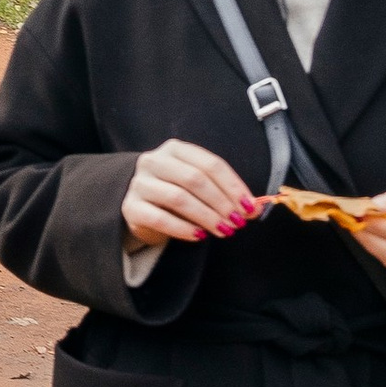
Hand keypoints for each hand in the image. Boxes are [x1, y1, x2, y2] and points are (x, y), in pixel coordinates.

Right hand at [122, 138, 264, 248]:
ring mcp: (140, 183)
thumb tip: (255, 208)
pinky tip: (199, 236)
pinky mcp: (131, 207)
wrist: (139, 208)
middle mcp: (154, 161)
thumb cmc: (175, 194)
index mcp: (176, 149)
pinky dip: (184, 229)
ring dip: (207, 217)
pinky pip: (160, 218)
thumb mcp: (199, 188)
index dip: (233, 186)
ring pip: (179, 198)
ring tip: (224, 230)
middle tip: (238, 222)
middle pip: (195, 179)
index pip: (210, 164)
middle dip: (221, 202)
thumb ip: (225, 194)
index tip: (249, 206)